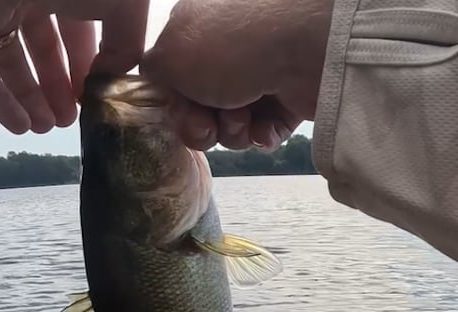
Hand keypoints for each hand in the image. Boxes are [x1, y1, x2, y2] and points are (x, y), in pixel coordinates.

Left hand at [0, 0, 149, 134]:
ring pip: (12, 62)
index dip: (88, 63)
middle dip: (59, 87)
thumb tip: (116, 77)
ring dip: (30, 99)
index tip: (97, 98)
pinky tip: (20, 127)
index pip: (78, 29)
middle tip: (72, 122)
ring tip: (47, 129)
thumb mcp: (124, 4)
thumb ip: (127, 42)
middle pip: (44, 47)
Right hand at [140, 0, 333, 150]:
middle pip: (201, 106)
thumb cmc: (231, 45)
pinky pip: (265, 132)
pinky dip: (261, 135)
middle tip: (208, 121)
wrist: (305, 47)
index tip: (177, 109)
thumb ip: (152, 73)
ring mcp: (262, 73)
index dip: (173, 102)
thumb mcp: (168, 55)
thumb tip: (159, 86)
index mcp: (198, 28)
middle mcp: (231, 49)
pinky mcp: (291, 98)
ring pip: (232, 124)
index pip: (174, 76)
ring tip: (243, 116)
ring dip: (231, 130)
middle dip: (200, 123)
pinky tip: (264, 127)